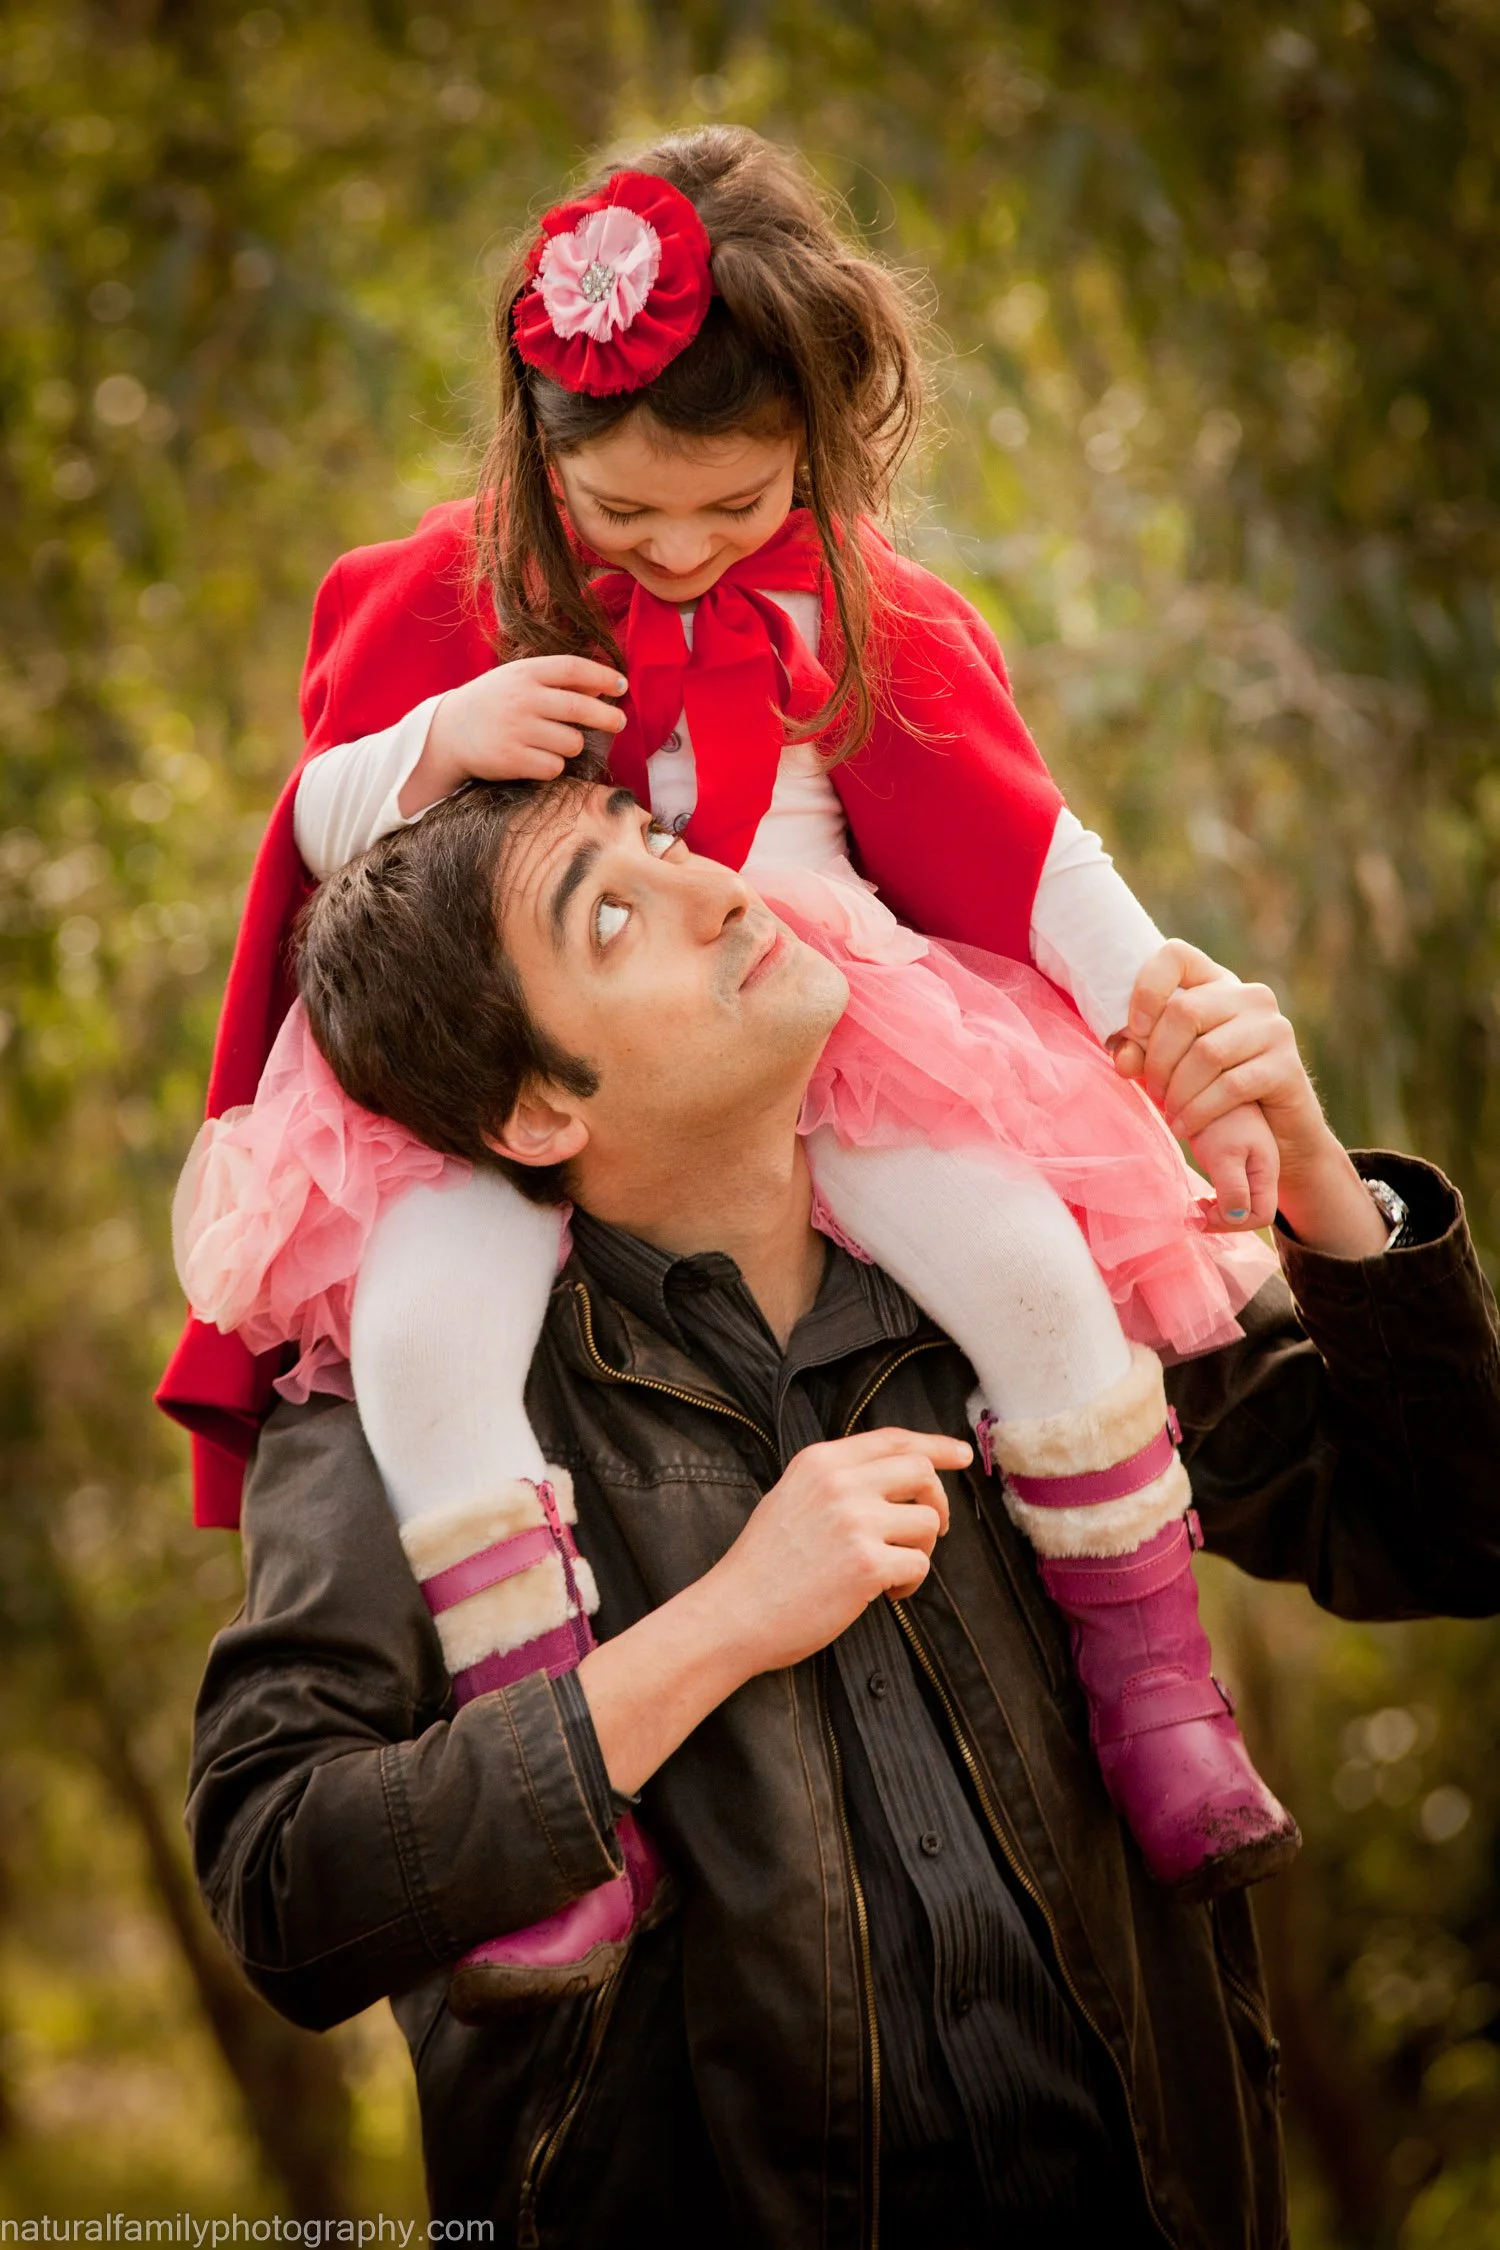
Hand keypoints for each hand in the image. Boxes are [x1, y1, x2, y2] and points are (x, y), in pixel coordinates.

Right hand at [397, 655, 627, 814]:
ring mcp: (515, 730)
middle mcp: (521, 699)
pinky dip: (554, 766)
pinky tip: (537, 758)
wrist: (449, 732)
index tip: (621, 685)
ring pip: (572, 743)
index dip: (602, 677)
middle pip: (581, 709)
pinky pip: (555, 767)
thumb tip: (603, 689)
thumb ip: (557, 681)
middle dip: (608, 717)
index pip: (573, 669)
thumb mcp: (519, 680)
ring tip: (554, 741)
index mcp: (525, 673)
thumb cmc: (494, 703)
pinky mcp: (511, 760)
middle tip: (619, 722)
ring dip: (572, 745)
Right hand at [713, 1428, 969, 1674]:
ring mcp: (855, 1521)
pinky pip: (919, 1565)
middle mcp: (839, 1483)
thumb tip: (894, 1479)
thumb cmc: (763, 1566)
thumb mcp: (791, 1497)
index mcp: (819, 1461)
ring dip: (920, 1550)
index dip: (935, 1445)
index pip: (892, 1439)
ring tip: (890, 1572)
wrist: (734, 1613)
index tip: (962, 1455)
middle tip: (932, 1529)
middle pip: (921, 1472)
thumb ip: (837, 1481)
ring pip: (927, 1521)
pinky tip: (884, 1593)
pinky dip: (909, 1583)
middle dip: (937, 1501)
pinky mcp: (868, 1564)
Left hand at [1116, 939, 1387, 1255]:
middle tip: (1154, 1093)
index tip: (1133, 1030)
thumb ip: (1141, 1054)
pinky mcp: (1286, 1066)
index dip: (1146, 988)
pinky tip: (1185, 1126)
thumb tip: (1123, 1056)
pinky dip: (1199, 1110)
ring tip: (1170, 1113)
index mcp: (1217, 984)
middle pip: (1184, 1010)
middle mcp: (1250, 996)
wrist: (1272, 1133)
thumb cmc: (1210, 1091)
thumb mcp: (1170, 1067)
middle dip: (1157, 1059)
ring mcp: (1273, 1028)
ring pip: (1207, 1053)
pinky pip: (1230, 1086)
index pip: (1175, 955)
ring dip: (1177, 1091)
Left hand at [1187, 1107, 1280, 1230]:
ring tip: (1196, 1201)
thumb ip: (1233, 1188)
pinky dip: (1212, 1197)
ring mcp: (1247, 1165)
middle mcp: (1260, 1172)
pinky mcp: (1230, 1158)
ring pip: (1236, 1204)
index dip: (1232, 1222)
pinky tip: (1197, 1191)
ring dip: (1216, 1209)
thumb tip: (1234, 1219)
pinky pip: (1226, 1191)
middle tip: (1196, 1209)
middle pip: (1249, 1213)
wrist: (1215, 1080)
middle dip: (1222, 1219)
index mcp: (1266, 1172)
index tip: (1203, 1211)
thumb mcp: (1225, 1154)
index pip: (1260, 1216)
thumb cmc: (1221, 1117)